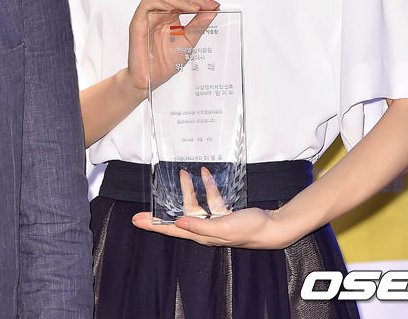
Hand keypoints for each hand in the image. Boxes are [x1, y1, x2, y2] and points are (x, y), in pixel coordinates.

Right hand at [127, 0, 218, 95]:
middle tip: (207, 5)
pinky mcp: (138, 22)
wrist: (151, 78)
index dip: (200, 1)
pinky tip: (170, 8)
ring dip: (179, 1)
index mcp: (171, 18)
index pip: (185, 2)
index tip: (215, 5)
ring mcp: (149, 17)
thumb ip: (199, 25)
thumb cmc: (166, 62)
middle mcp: (160, 15)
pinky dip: (158, 4)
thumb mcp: (189, 41)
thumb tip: (212, 11)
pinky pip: (145, 6)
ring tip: (193, 7)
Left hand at [132, 166, 295, 248]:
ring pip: (195, 206)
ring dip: (189, 190)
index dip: (154, 225)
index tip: (136, 220)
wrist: (272, 227)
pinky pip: (212, 200)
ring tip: (185, 173)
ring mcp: (214, 222)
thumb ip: (200, 225)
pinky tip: (207, 174)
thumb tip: (178, 222)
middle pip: (178, 219)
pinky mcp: (224, 215)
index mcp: (201, 234)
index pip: (172, 229)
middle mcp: (204, 230)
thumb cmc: (248, 229)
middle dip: (164, 209)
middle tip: (145, 206)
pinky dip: (209, 188)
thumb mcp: (223, 226)